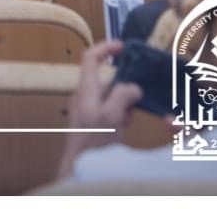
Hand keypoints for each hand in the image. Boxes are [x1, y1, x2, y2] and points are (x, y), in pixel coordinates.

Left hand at [56, 40, 136, 175]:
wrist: (81, 170)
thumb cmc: (93, 144)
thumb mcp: (111, 117)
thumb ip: (122, 96)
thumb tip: (134, 86)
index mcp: (85, 90)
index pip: (90, 58)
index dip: (105, 48)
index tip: (123, 46)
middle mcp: (85, 97)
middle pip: (107, 79)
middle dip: (124, 87)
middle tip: (135, 100)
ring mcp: (89, 110)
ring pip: (113, 97)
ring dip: (125, 105)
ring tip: (126, 121)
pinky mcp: (95, 124)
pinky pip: (113, 112)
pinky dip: (122, 116)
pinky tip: (123, 129)